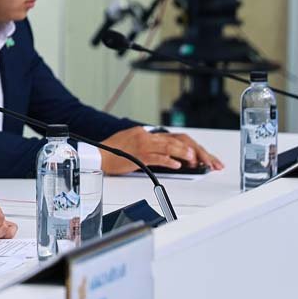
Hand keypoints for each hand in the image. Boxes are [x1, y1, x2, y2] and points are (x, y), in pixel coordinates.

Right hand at [99, 127, 223, 174]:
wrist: (96, 155)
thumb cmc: (111, 152)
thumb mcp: (130, 143)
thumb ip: (146, 145)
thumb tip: (163, 153)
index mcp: (143, 132)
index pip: (171, 137)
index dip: (186, 146)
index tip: (196, 154)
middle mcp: (144, 136)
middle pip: (173, 140)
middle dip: (190, 149)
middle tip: (201, 158)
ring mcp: (141, 145)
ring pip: (168, 146)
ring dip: (183, 153)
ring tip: (194, 159)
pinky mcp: (137, 155)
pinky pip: (157, 157)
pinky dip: (169, 161)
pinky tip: (177, 165)